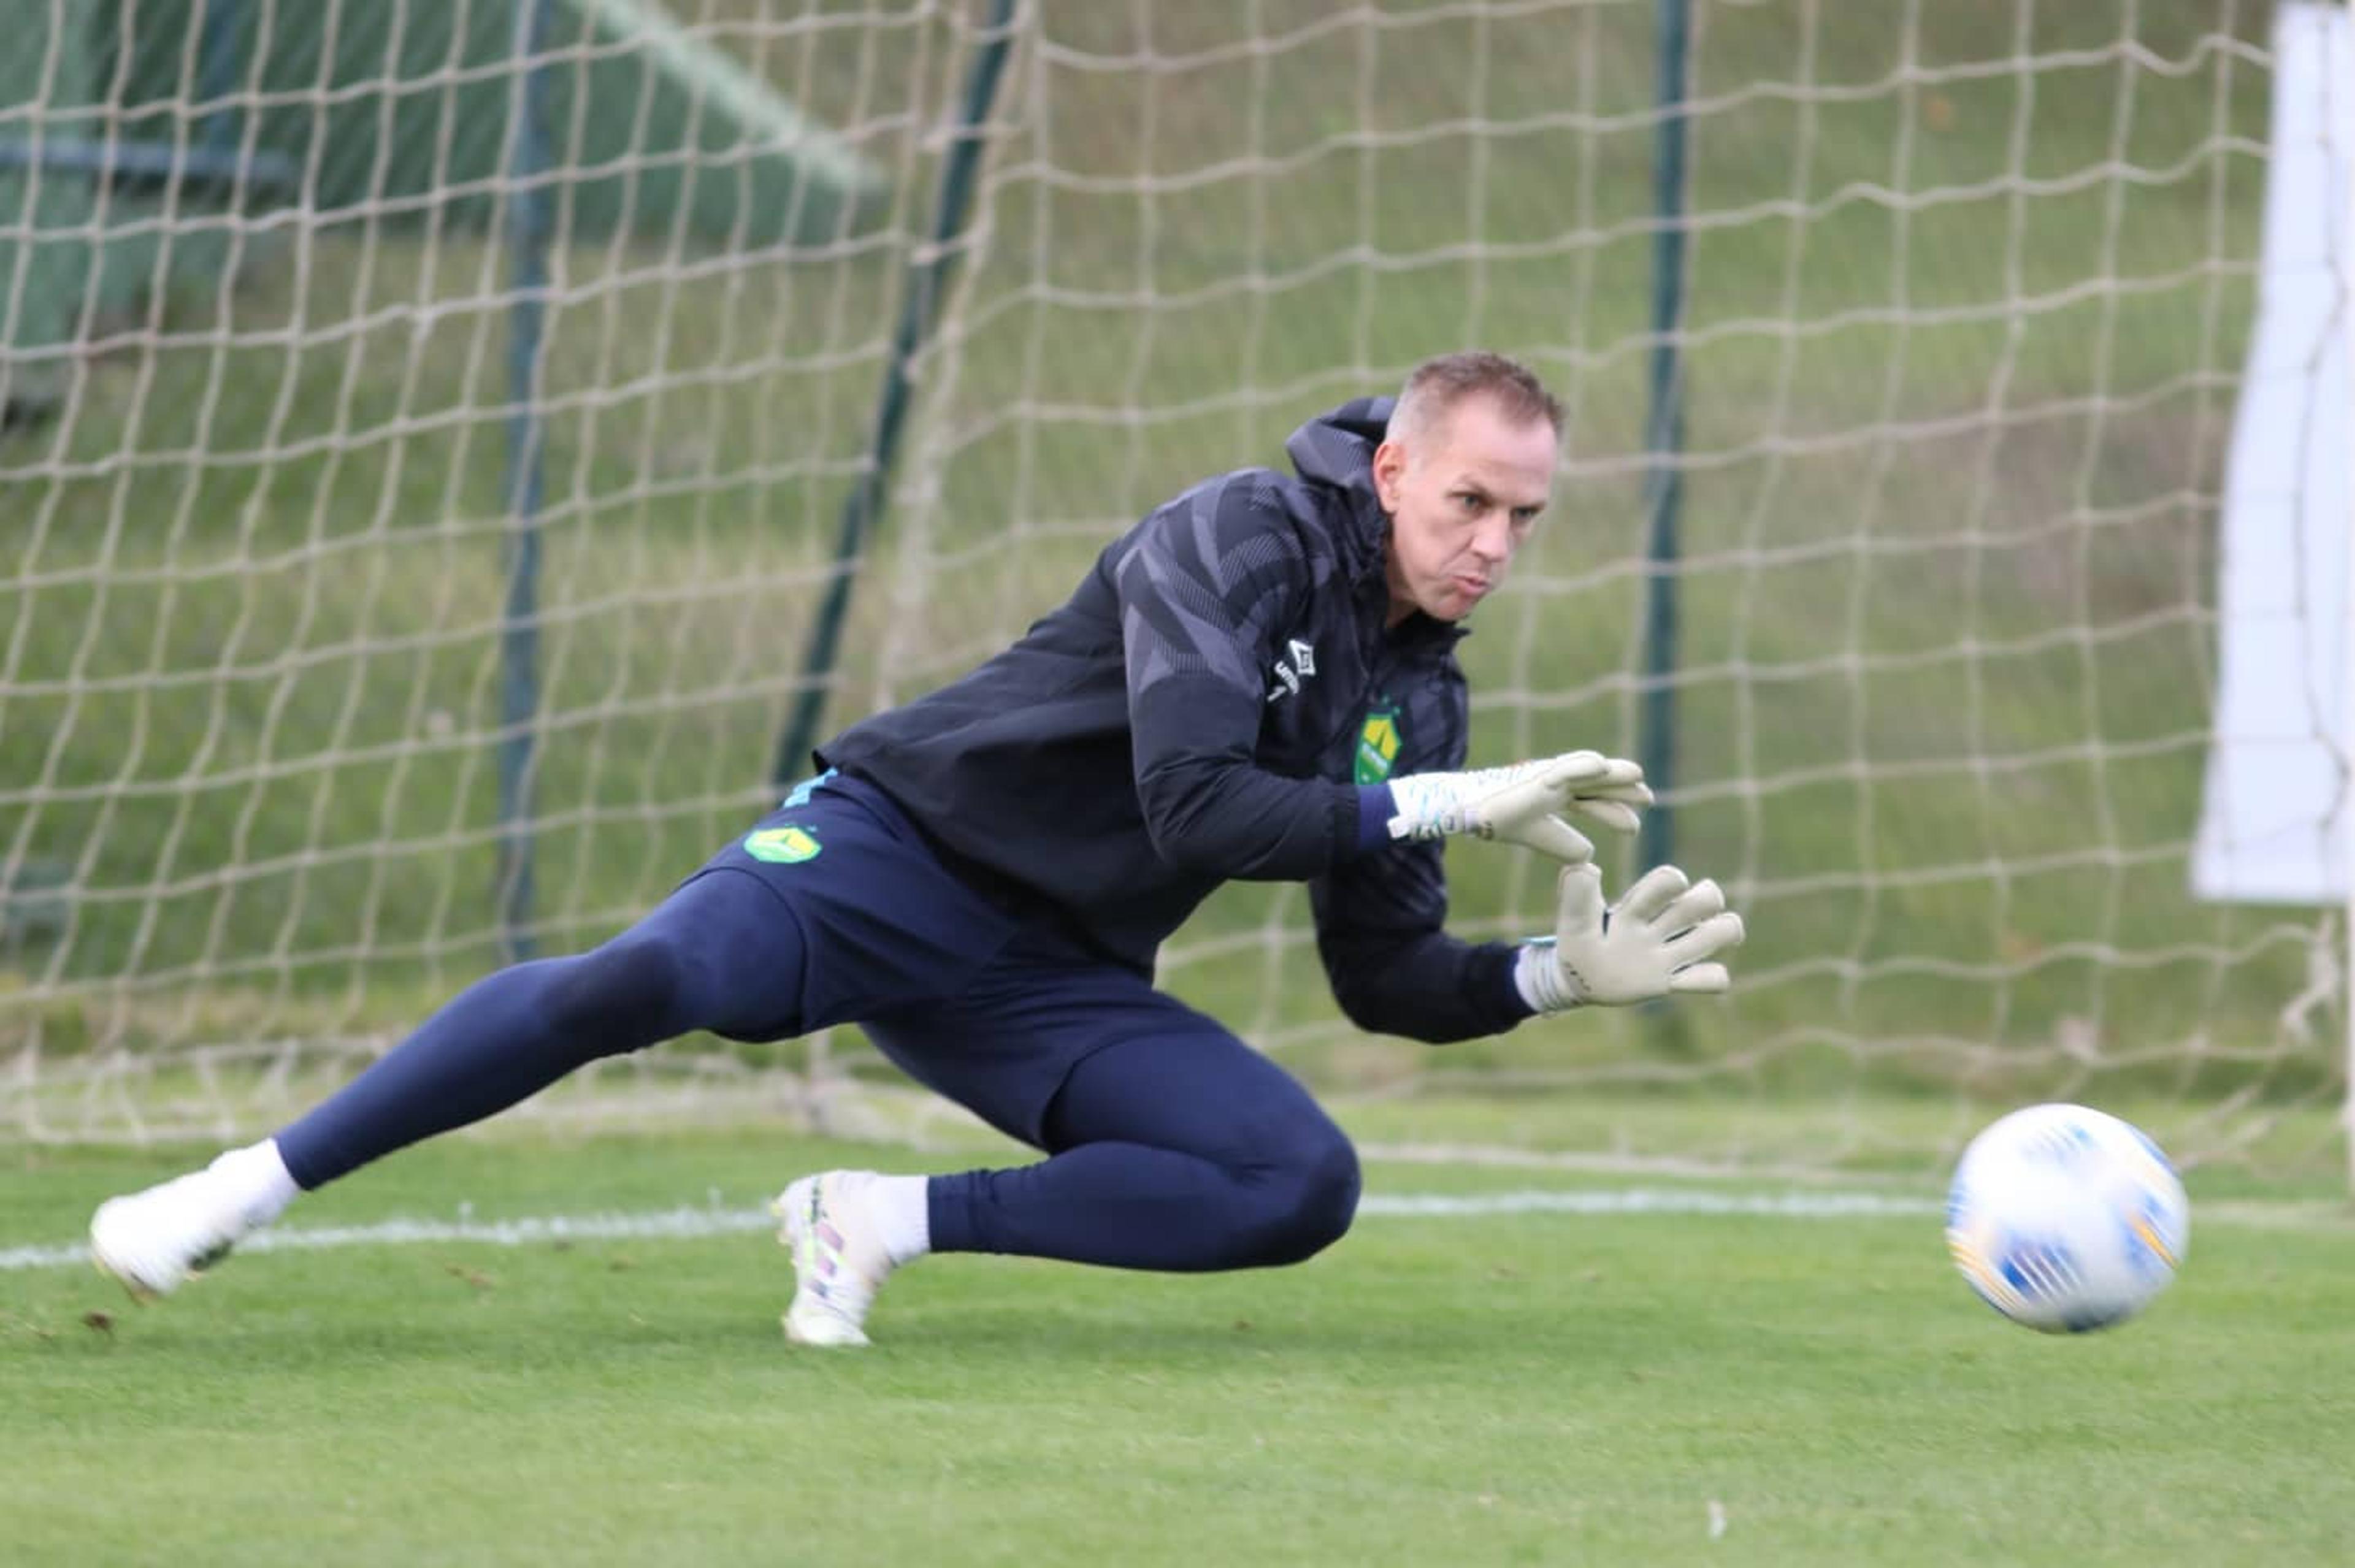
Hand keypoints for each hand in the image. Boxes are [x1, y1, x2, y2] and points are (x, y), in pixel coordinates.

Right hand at [1385, 751, 1650, 863]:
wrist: (1465, 810)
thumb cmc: (1496, 818)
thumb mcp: (1538, 836)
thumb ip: (1562, 844)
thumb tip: (1590, 856)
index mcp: (1556, 795)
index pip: (1592, 800)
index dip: (1613, 809)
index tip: (1636, 823)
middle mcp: (1555, 781)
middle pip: (1596, 784)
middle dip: (1621, 790)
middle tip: (1648, 798)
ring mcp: (1546, 776)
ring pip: (1586, 772)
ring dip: (1611, 773)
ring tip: (1636, 775)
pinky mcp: (1533, 778)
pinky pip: (1561, 768)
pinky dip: (1581, 765)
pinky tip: (1600, 765)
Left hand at [1516, 862, 1745, 1009]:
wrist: (1576, 979)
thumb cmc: (1577, 943)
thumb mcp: (1572, 922)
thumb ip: (1577, 895)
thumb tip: (1588, 867)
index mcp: (1637, 907)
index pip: (1668, 880)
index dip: (1671, 883)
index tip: (1650, 901)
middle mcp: (1660, 925)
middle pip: (1706, 899)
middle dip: (1706, 901)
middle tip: (1679, 920)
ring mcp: (1669, 954)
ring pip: (1721, 931)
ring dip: (1720, 934)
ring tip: (1689, 949)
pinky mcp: (1672, 982)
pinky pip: (1715, 978)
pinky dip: (1713, 978)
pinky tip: (1683, 981)